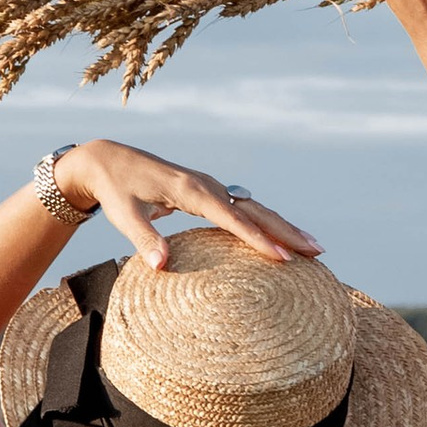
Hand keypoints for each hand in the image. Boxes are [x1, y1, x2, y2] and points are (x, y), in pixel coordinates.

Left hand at [54, 140, 319, 271]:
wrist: (108, 160)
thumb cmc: (116, 190)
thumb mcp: (124, 216)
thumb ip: (144, 240)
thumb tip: (162, 265)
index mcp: (192, 191)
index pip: (233, 219)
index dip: (258, 240)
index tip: (282, 259)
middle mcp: (208, 186)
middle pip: (256, 211)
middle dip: (287, 232)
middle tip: (317, 252)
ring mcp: (211, 188)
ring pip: (255, 209)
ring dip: (284, 227)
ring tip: (312, 248)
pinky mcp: (208, 193)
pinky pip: (244, 210)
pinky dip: (266, 224)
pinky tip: (281, 239)